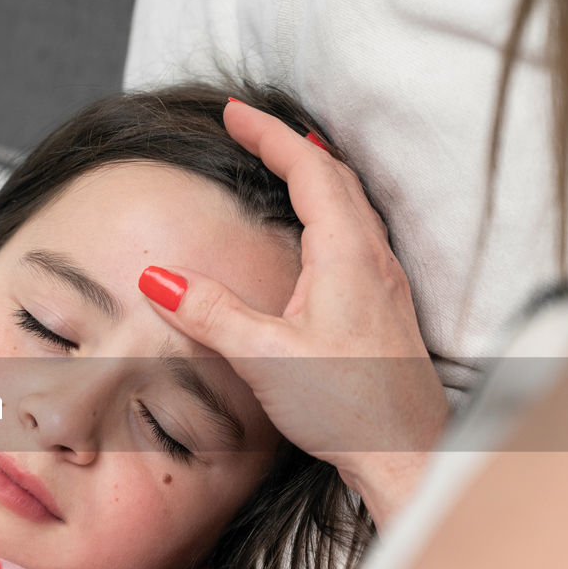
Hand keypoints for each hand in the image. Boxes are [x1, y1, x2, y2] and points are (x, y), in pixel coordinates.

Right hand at [140, 100, 449, 527]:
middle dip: (288, 143)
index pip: (308, 169)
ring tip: (281, 163)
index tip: (232, 112)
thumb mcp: (266, 358)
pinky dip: (329, 208)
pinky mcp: (385, 308)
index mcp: (346, 255)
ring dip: (314, 173)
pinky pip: (358, 233)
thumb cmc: (349, 409)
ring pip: (351, 203)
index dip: (268, 134)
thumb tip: (158, 277)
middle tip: (248, 127)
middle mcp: (373, 258)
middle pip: (335, 176)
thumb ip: (211, 314)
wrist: (409, 456)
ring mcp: (385, 282)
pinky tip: (315, 234)